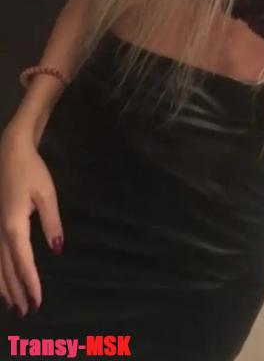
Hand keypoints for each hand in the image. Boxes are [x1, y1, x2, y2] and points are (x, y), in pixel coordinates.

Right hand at [0, 127, 63, 315]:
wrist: (9, 152)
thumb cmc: (31, 171)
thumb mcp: (47, 195)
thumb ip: (52, 223)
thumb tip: (57, 249)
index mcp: (14, 225)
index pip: (23, 261)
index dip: (31, 283)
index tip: (38, 301)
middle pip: (6, 268)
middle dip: (17, 291)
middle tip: (27, 311)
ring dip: (4, 286)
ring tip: (13, 304)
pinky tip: (1, 281)